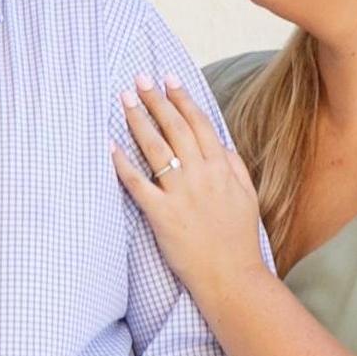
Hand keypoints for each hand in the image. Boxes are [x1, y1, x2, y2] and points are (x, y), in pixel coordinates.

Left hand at [112, 77, 269, 303]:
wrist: (232, 277)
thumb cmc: (239, 239)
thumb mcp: (247, 196)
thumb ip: (234, 166)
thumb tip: (220, 144)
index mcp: (222, 169)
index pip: (199, 124)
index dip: (183, 98)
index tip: (169, 78)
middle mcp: (201, 176)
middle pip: (175, 129)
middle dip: (156, 100)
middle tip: (140, 79)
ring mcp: (180, 194)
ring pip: (156, 148)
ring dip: (139, 120)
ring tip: (125, 99)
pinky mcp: (161, 215)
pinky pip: (138, 184)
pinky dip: (122, 163)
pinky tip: (109, 145)